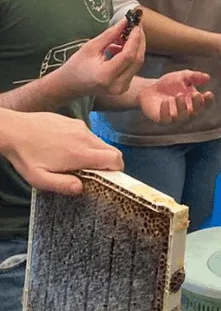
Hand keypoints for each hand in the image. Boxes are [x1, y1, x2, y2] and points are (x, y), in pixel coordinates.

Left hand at [0, 111, 122, 194]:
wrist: (14, 129)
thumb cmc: (25, 156)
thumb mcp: (38, 178)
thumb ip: (62, 184)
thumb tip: (81, 188)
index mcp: (79, 154)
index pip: (114, 158)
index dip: (117, 169)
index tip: (110, 177)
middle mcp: (85, 138)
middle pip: (111, 150)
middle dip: (108, 163)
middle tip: (94, 173)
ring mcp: (80, 127)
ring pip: (100, 142)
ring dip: (96, 154)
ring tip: (76, 162)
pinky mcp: (74, 121)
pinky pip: (89, 135)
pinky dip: (86, 144)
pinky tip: (66, 149)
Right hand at [56, 18, 145, 98]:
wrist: (69, 86)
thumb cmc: (76, 66)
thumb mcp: (90, 47)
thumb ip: (110, 35)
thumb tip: (125, 22)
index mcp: (105, 76)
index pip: (128, 55)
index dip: (135, 39)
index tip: (136, 25)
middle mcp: (117, 85)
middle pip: (137, 60)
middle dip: (139, 41)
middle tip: (136, 27)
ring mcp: (122, 88)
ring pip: (137, 63)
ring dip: (135, 47)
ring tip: (126, 35)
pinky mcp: (124, 87)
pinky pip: (133, 67)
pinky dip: (131, 55)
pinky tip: (121, 47)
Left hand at [136, 71, 212, 123]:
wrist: (150, 88)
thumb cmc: (170, 83)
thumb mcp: (183, 76)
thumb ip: (194, 76)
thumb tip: (207, 78)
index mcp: (195, 101)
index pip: (206, 104)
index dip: (209, 101)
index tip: (208, 93)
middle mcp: (187, 111)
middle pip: (196, 112)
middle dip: (197, 104)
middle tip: (195, 94)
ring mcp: (175, 117)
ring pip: (182, 117)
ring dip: (182, 107)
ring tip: (178, 95)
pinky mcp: (162, 119)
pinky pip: (166, 119)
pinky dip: (166, 111)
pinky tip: (165, 101)